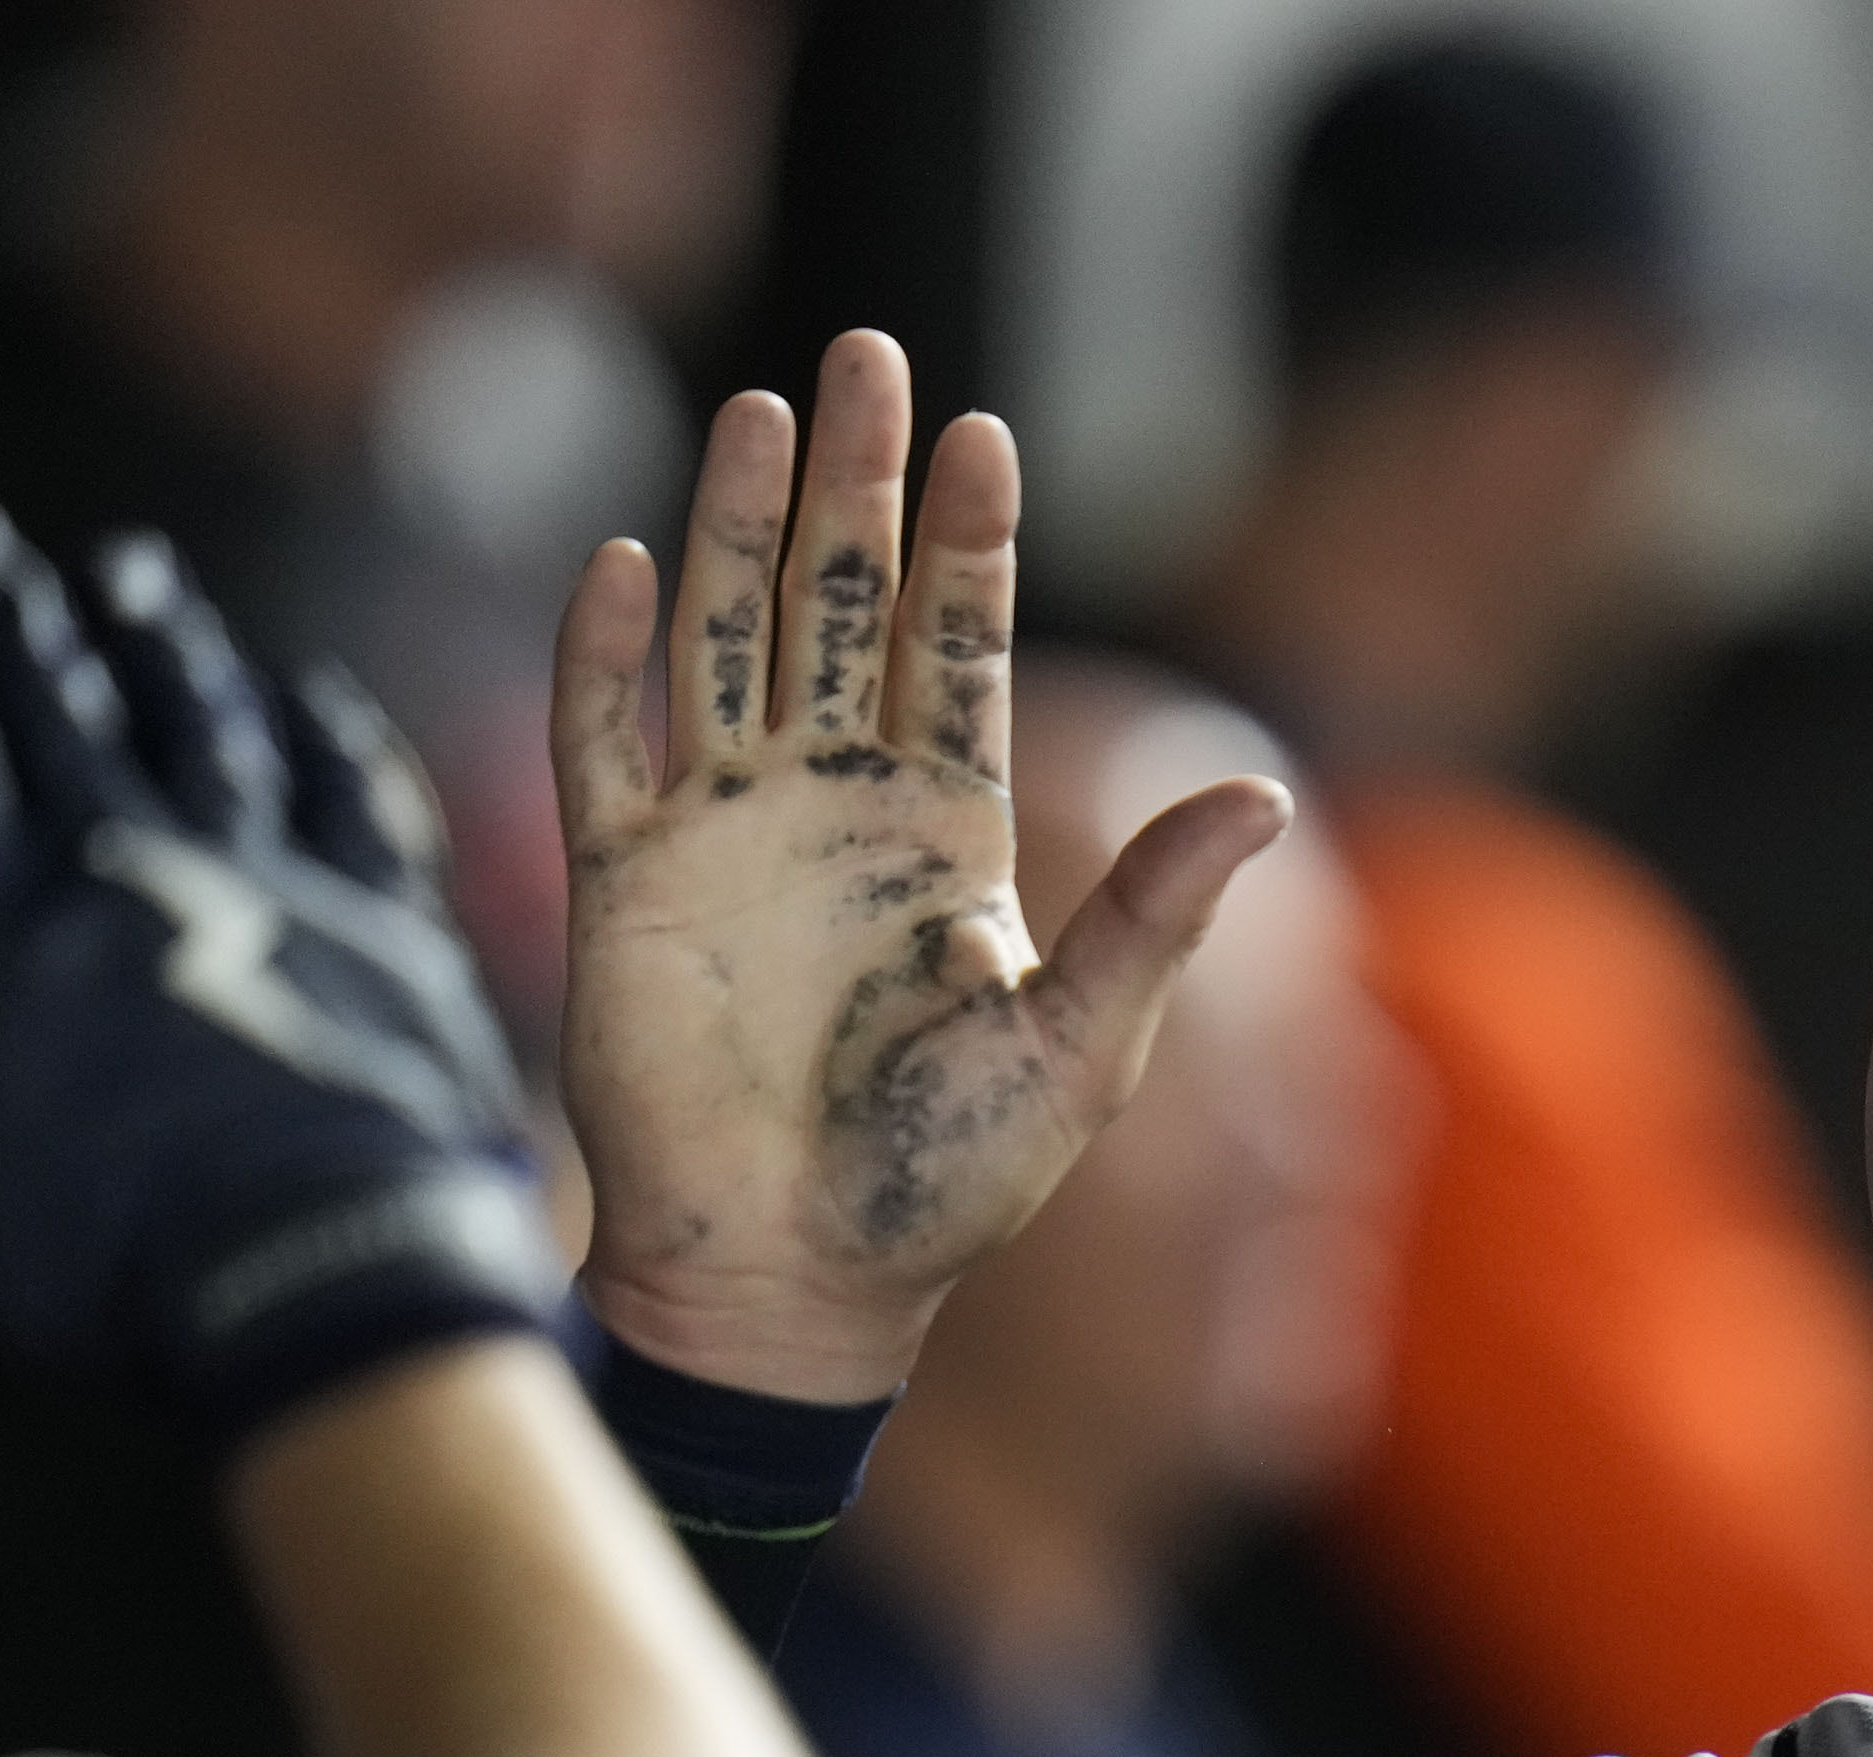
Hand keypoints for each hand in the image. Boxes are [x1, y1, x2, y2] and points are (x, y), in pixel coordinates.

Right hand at [0, 507, 556, 1445]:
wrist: (349, 1303)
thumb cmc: (128, 1287)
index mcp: (4, 927)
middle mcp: (137, 868)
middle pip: (50, 686)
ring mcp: (277, 884)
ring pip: (201, 711)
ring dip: (152, 632)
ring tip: (122, 574)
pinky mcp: (393, 928)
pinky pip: (350, 792)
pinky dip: (318, 732)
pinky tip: (305, 699)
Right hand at [554, 331, 1292, 1402]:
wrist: (797, 1284)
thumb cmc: (946, 1185)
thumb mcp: (1079, 1044)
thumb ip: (1155, 911)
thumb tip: (1267, 790)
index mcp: (945, 832)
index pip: (957, 648)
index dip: (968, 543)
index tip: (982, 433)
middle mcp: (833, 805)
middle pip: (839, 604)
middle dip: (852, 486)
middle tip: (864, 355)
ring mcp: (724, 831)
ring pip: (723, 637)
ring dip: (732, 527)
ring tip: (757, 414)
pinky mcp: (624, 879)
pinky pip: (605, 736)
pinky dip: (605, 651)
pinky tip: (623, 560)